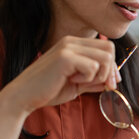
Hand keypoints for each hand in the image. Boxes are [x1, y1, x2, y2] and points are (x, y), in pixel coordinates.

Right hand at [0, 35, 120, 116]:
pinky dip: (87, 78)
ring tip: (81, 82)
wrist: (24, 97)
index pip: (106, 47)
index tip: (109, 84)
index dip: (112, 66)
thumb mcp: (77, 85)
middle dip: (110, 71)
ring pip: (105, 57)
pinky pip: (93, 66)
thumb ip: (94, 80)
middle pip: (109, 49)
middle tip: (101, 85)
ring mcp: (68, 47)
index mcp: (74, 44)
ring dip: (99, 75)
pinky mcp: (65, 57)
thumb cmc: (48, 91)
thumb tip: (113, 81)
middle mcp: (71, 41)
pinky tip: (71, 81)